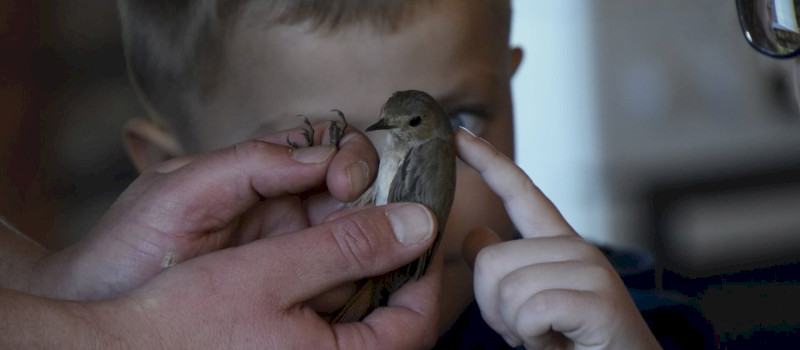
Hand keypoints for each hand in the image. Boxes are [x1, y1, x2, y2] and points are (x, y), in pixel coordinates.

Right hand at [2, 202, 442, 348]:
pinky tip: (312, 268)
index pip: (417, 321)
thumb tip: (419, 224)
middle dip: (393, 272)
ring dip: (363, 282)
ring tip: (349, 236)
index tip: (416, 226)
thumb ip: (348, 247)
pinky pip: (330, 335)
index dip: (423, 269)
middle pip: (394, 326)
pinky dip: (332, 300)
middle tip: (383, 224)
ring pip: (362, 328)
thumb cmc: (183, 321)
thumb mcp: (272, 271)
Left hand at [30, 123, 378, 299]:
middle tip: (378, 226)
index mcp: (264, 171)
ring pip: (359, 238)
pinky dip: (363, 284)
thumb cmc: (131, 246)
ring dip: (378, 245)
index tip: (346, 183)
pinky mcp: (295, 292)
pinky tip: (363, 292)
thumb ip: (249, 165)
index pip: (331, 147)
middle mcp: (288, 207)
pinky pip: (343, 282)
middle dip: (377, 203)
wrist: (102, 308)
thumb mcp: (181, 191)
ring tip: (381, 261)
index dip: (352, 157)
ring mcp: (294, 251)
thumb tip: (322, 156)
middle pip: (360, 193)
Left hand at [456, 129, 660, 349]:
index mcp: (559, 246)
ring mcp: (591, 269)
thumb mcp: (531, 305)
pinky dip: (533, 337)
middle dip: (494, 308)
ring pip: (507, 289)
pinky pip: (530, 311)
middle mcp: (577, 248)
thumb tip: (476, 236)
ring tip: (548, 338)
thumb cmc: (576, 343)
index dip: (487, 162)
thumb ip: (506, 269)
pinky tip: (559, 342)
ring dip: (515, 328)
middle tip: (529, 330)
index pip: (520, 192)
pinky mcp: (599, 298)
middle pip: (491, 260)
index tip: (458, 134)